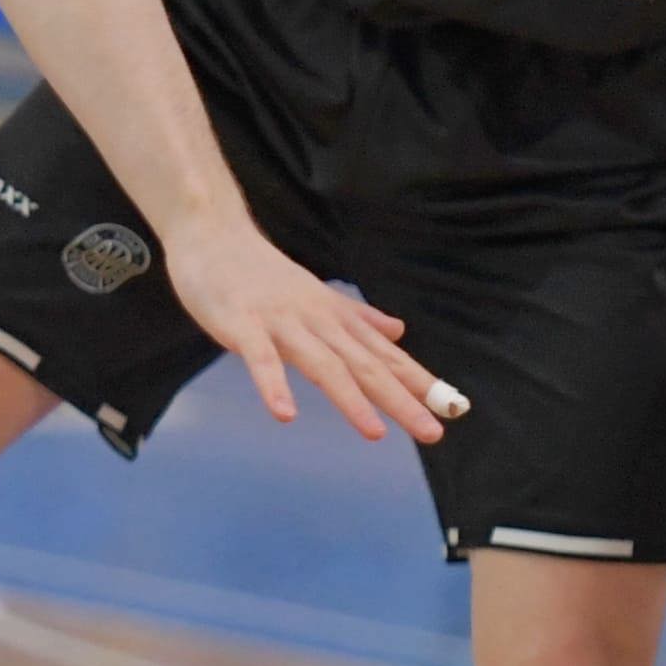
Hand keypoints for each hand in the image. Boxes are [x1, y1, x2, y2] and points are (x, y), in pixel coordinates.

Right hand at [159, 216, 461, 443]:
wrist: (213, 233)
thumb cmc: (261, 271)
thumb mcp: (316, 295)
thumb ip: (357, 317)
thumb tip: (399, 330)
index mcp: (334, 316)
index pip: (384, 353)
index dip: (418, 381)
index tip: (452, 407)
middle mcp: (316, 320)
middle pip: (364, 364)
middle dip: (400, 399)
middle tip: (433, 432)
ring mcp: (279, 322)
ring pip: (321, 363)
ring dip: (349, 399)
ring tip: (374, 432)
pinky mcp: (242, 325)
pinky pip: (260, 359)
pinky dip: (274, 385)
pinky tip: (285, 415)